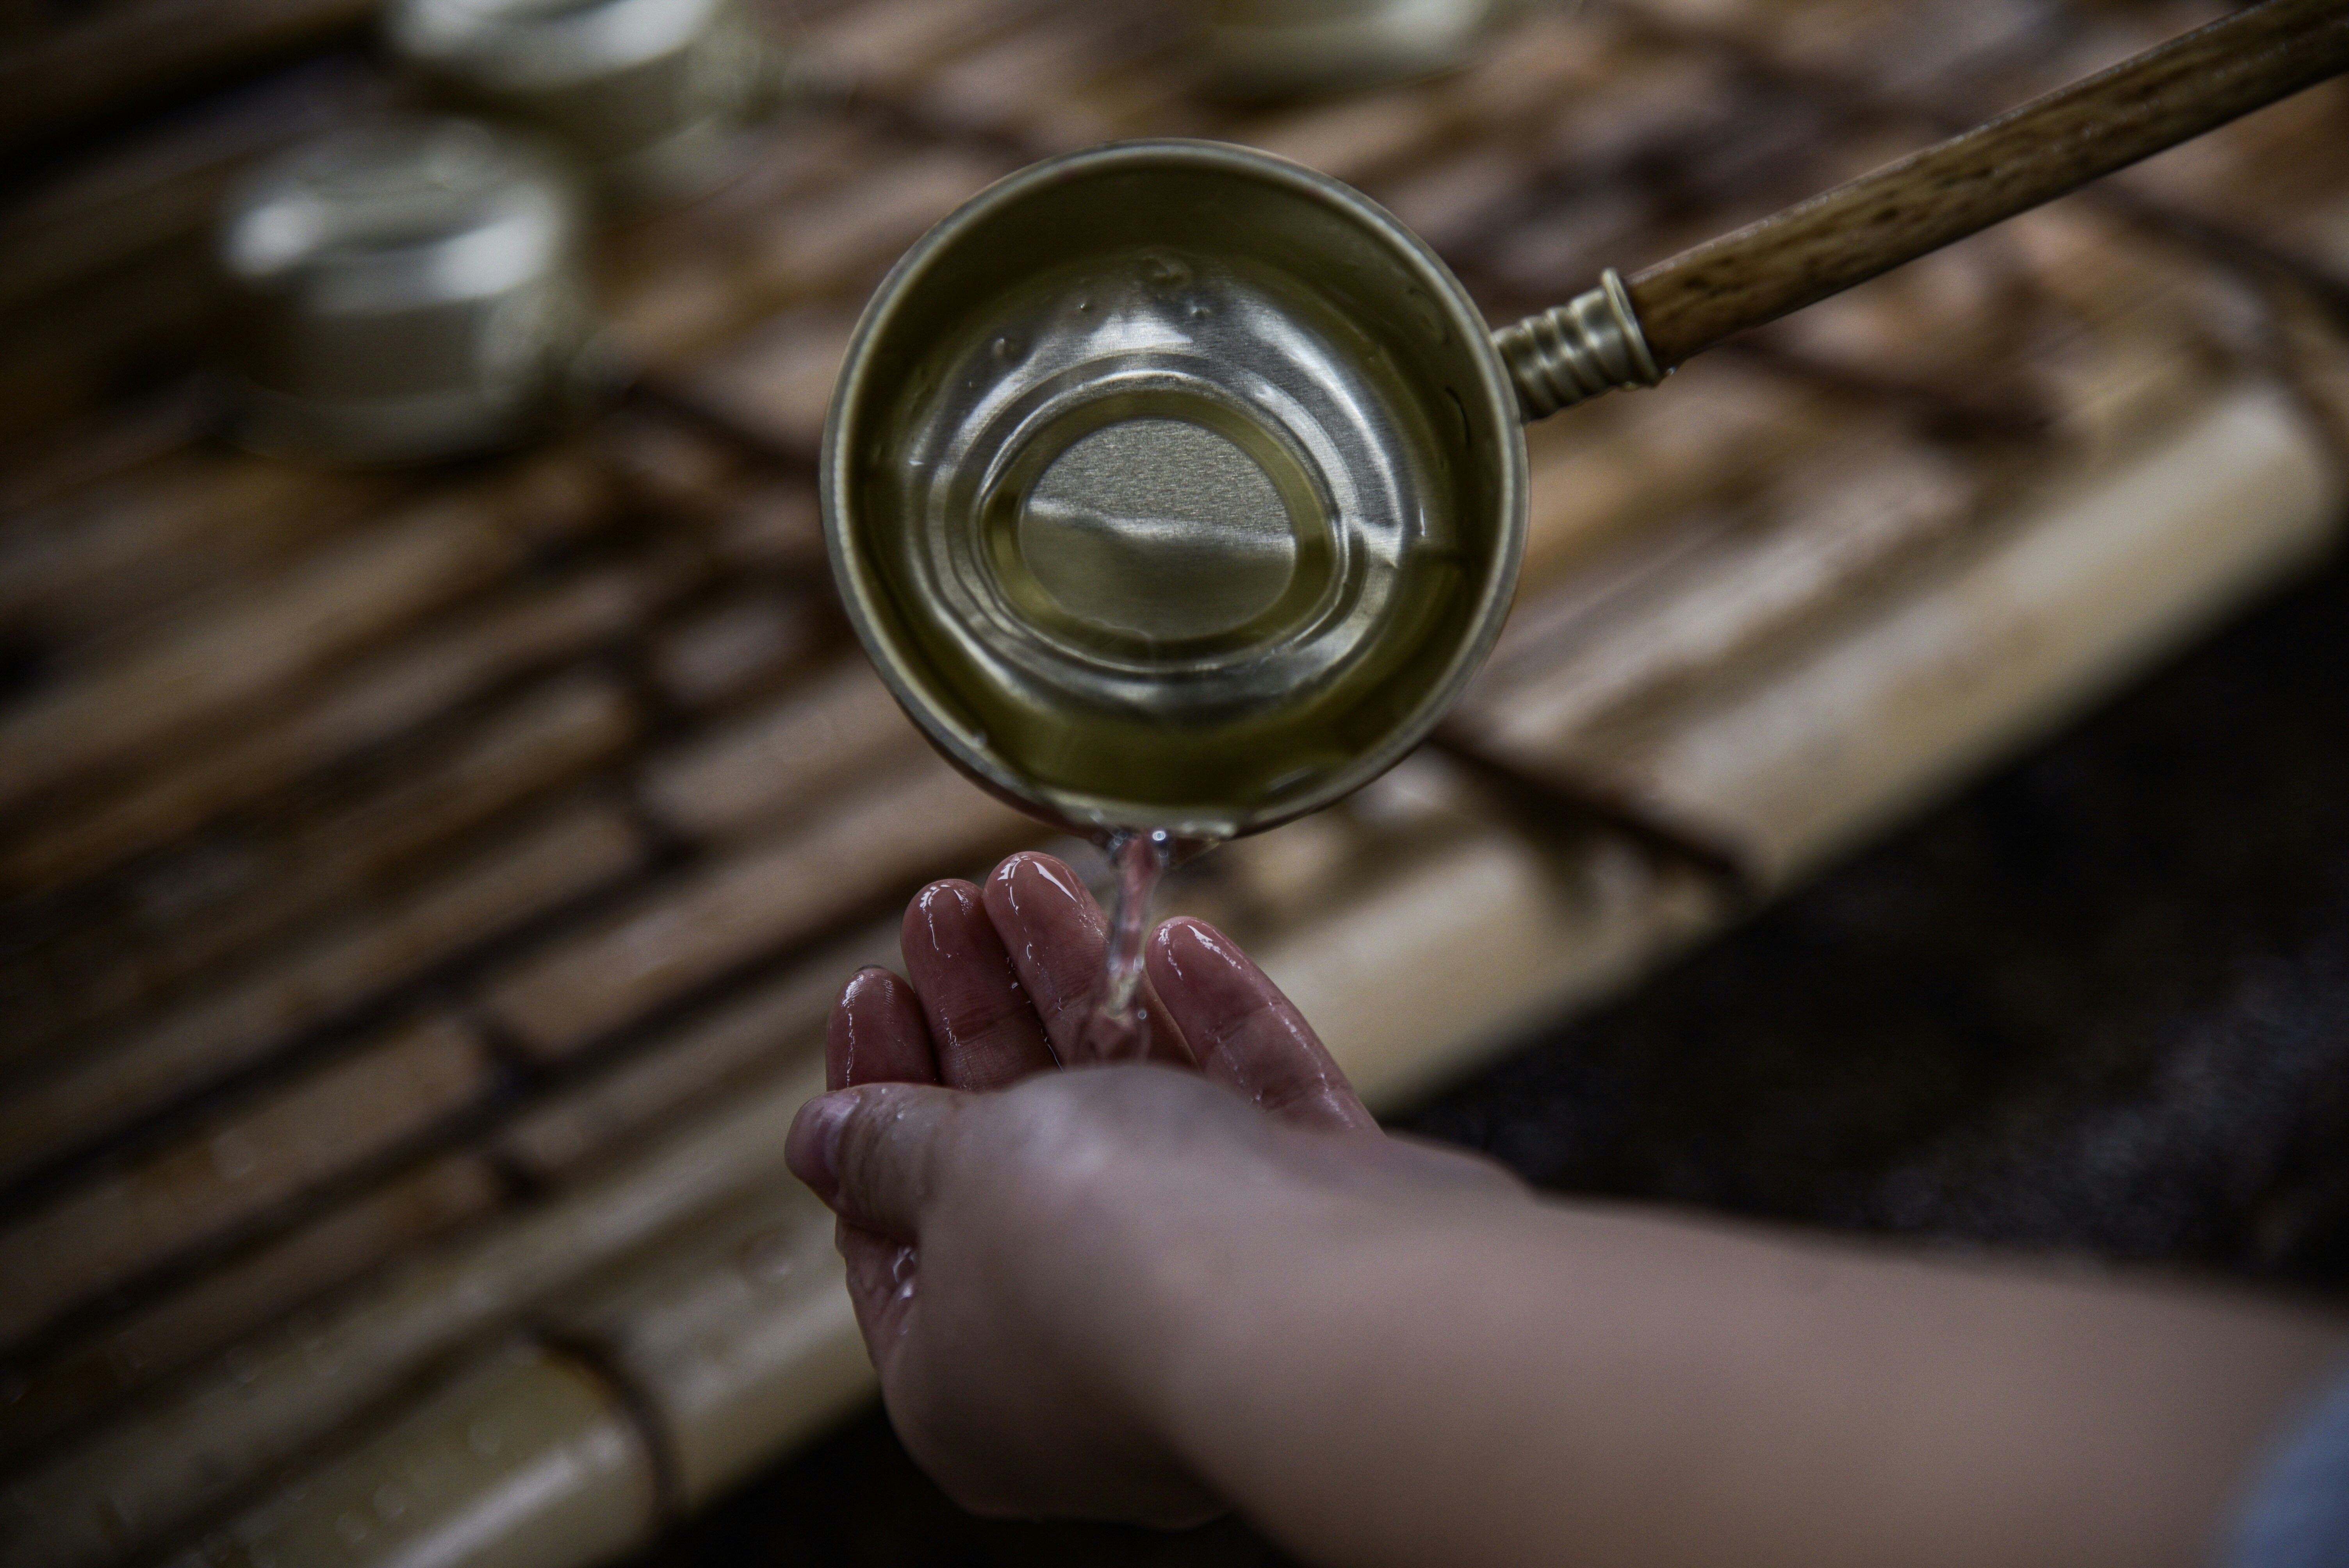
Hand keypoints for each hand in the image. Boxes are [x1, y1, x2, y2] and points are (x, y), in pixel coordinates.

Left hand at [787, 851, 1519, 1523]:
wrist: (1320, 1309)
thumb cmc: (1107, 1260)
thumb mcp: (956, 1174)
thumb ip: (894, 1145)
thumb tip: (823, 1144)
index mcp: (964, 1385)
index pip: (897, 1221)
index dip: (878, 1092)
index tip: (873, 985)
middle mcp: (1091, 1353)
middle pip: (1016, 1161)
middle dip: (981, 1016)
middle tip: (946, 909)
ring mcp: (1217, 1300)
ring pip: (1141, 1124)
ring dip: (1082, 991)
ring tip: (1032, 878)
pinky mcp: (1325, 1245)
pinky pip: (1257, 1121)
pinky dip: (1216, 1029)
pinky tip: (1178, 943)